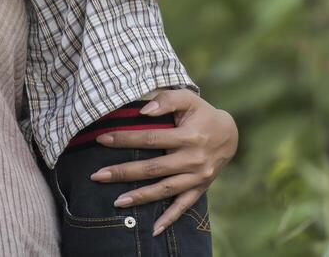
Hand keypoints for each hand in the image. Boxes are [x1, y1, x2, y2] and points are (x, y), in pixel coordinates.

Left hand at [88, 89, 236, 235]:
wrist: (230, 134)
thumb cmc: (202, 114)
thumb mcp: (188, 99)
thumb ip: (167, 100)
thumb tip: (143, 112)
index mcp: (189, 136)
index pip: (151, 138)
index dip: (126, 139)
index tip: (102, 140)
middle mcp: (194, 159)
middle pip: (154, 168)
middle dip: (124, 172)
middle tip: (98, 176)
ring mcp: (197, 177)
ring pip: (165, 189)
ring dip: (141, 197)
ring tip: (117, 201)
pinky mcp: (200, 188)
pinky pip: (184, 206)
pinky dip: (170, 218)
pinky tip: (154, 229)